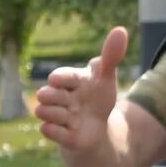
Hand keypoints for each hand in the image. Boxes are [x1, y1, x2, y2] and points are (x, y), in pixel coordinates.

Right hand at [33, 26, 129, 156]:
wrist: (97, 129)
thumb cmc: (98, 99)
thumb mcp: (106, 78)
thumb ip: (111, 56)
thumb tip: (120, 30)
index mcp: (70, 81)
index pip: (60, 76)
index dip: (59, 78)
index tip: (56, 80)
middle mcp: (59, 98)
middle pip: (46, 94)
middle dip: (55, 96)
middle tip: (69, 101)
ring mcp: (58, 117)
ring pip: (45, 112)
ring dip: (58, 114)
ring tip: (71, 116)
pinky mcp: (60, 136)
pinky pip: (49, 131)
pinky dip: (55, 130)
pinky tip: (67, 128)